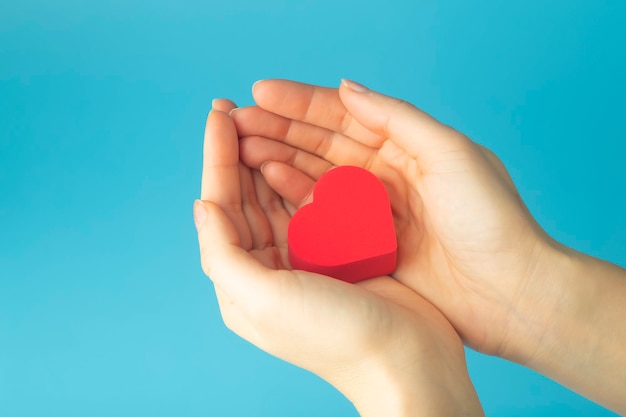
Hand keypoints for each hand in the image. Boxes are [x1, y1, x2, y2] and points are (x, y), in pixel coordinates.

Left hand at [194, 99, 483, 416]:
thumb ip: (223, 253)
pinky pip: (314, 204)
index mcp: (242, 280)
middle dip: (238, 152)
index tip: (219, 115)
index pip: (221, 207)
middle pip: (245, 197)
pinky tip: (298, 150)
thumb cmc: (334, 336)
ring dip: (267, 157)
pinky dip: (304, 176)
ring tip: (259, 118)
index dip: (217, 159)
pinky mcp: (337, 250)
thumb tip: (201, 206)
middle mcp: (267, 267)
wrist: (404, 359)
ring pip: (277, 196)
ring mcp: (303, 256)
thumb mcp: (262, 299)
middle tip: (234, 107)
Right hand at [231, 79, 560, 361]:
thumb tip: (345, 88)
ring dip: (278, 158)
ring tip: (242, 148)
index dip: (300, 102)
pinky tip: (269, 182)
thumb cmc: (491, 219)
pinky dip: (295, 196)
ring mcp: (372, 209)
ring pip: (315, 175)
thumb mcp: (450, 154)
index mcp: (407, 145)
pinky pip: (322, 214)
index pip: (343, 116)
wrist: (511, 292)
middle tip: (235, 121)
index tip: (258, 92)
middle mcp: (385, 173)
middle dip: (278, 129)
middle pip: (321, 143)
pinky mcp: (367, 244)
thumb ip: (397, 118)